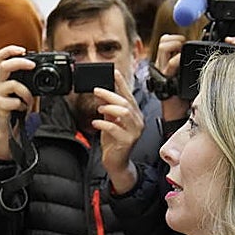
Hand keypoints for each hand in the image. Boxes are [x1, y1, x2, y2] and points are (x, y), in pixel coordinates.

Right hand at [0, 45, 36, 160]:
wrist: (10, 129)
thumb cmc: (18, 108)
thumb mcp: (23, 91)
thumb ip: (28, 80)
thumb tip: (42, 68)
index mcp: (1, 76)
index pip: (0, 56)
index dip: (10, 50)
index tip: (23, 50)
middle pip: (4, 65)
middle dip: (21, 62)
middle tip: (33, 65)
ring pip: (14, 84)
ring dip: (27, 93)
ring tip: (29, 101)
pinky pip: (14, 101)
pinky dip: (23, 105)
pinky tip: (22, 110)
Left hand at [93, 68, 144, 193]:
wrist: (116, 163)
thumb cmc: (114, 143)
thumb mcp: (110, 122)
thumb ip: (108, 110)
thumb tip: (102, 95)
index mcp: (135, 115)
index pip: (128, 95)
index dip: (121, 83)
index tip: (114, 71)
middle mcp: (138, 122)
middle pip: (125, 102)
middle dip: (110, 94)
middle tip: (97, 90)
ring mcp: (134, 132)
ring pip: (124, 112)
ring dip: (109, 107)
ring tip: (99, 108)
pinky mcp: (128, 141)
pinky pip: (115, 128)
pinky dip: (104, 123)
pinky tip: (96, 122)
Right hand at [153, 33, 191, 120]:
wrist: (178, 113)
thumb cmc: (184, 95)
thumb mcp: (186, 74)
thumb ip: (188, 62)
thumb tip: (201, 49)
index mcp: (166, 61)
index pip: (167, 40)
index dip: (177, 38)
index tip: (186, 45)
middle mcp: (161, 64)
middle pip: (164, 40)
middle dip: (176, 40)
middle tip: (184, 50)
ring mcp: (161, 71)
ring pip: (164, 47)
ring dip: (176, 47)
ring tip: (182, 57)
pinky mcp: (164, 79)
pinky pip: (170, 64)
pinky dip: (178, 60)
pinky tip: (183, 66)